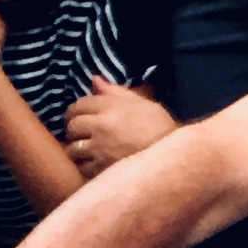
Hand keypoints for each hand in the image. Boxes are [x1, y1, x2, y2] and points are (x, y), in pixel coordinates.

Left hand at [63, 78, 177, 176]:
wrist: (175, 155)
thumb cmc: (160, 126)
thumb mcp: (141, 102)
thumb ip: (115, 91)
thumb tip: (95, 80)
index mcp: (110, 106)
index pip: (78, 105)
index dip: (74, 111)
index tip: (76, 117)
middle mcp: (101, 125)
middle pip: (72, 126)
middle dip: (73, 130)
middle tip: (79, 134)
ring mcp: (100, 148)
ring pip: (73, 148)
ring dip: (77, 150)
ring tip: (84, 151)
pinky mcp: (102, 168)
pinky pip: (82, 167)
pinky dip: (85, 166)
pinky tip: (92, 165)